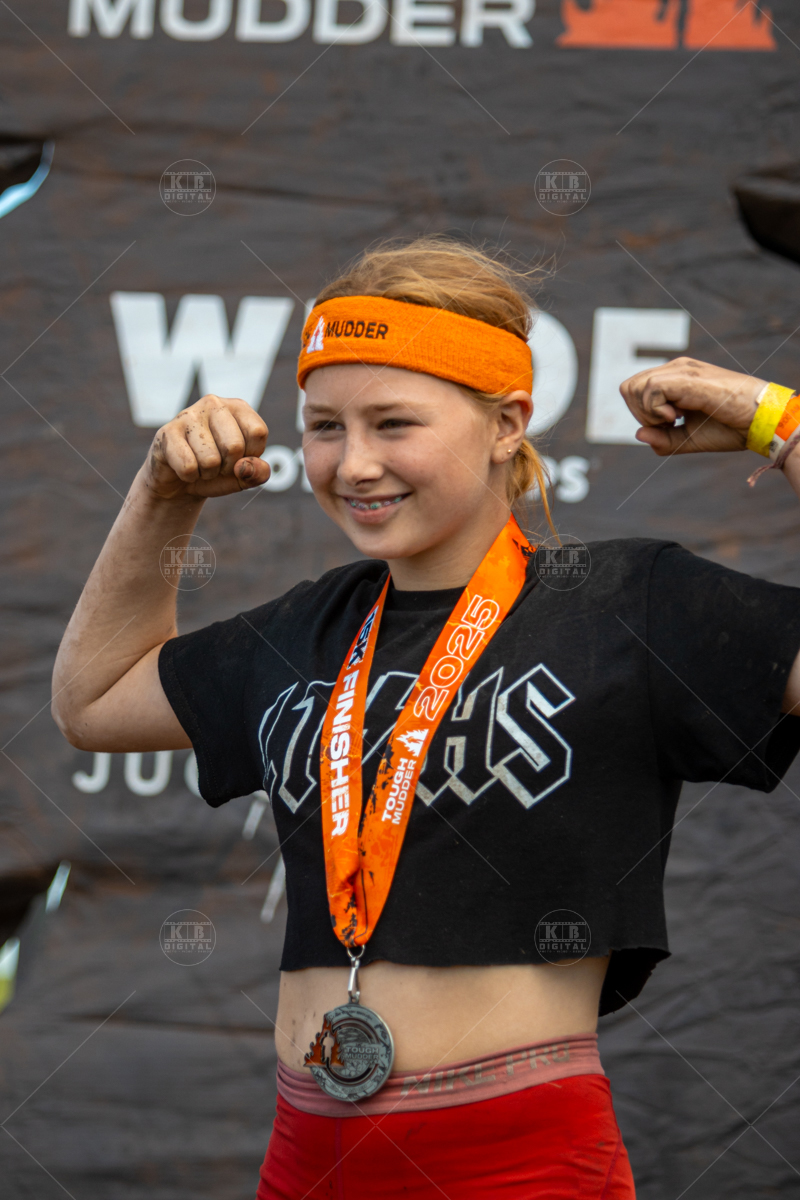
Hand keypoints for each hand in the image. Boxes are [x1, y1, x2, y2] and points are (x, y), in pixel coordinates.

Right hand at [143, 394, 270, 498]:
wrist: (179, 482)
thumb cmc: (217, 472)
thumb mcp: (245, 475)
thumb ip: (259, 472)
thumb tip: (244, 467)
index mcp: (238, 407)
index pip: (258, 432)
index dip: (250, 456)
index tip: (238, 457)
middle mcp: (214, 404)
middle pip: (234, 447)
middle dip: (227, 468)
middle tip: (216, 465)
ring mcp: (189, 414)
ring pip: (211, 460)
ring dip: (207, 474)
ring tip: (199, 465)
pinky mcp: (167, 432)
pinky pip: (188, 466)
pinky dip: (189, 476)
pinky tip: (184, 467)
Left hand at [620, 358, 766, 455]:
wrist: (760, 421)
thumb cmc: (730, 427)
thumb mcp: (688, 439)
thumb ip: (663, 439)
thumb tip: (637, 434)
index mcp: (674, 379)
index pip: (634, 390)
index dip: (640, 414)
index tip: (666, 426)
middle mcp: (676, 370)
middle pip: (628, 387)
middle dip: (638, 413)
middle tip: (667, 424)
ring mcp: (682, 370)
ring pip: (635, 386)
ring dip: (647, 412)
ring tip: (674, 420)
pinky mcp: (688, 378)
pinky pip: (651, 389)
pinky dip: (656, 409)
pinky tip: (677, 417)